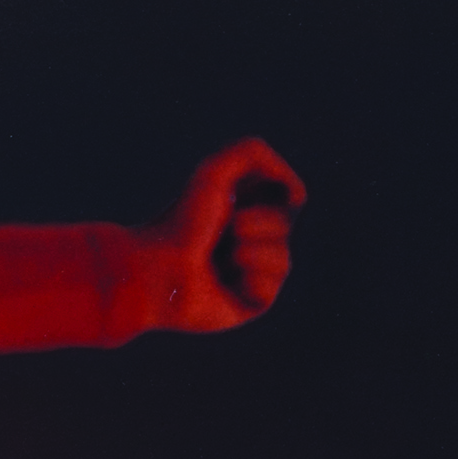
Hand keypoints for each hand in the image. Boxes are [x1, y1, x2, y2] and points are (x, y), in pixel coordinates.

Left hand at [119, 138, 305, 334]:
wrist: (160, 271)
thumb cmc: (183, 221)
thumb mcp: (217, 171)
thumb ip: (255, 155)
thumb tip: (297, 194)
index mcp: (243, 205)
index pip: (286, 195)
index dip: (273, 193)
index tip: (242, 194)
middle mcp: (249, 238)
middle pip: (285, 225)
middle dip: (257, 223)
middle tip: (224, 230)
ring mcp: (251, 273)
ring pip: (282, 259)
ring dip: (251, 252)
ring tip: (222, 259)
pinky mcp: (249, 303)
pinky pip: (271, 288)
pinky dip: (248, 279)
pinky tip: (224, 283)